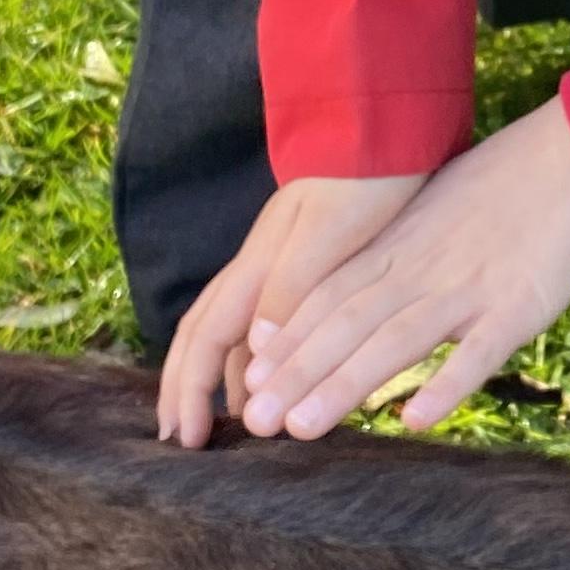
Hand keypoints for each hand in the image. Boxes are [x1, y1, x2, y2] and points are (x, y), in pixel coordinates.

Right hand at [156, 172, 426, 445]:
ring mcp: (277, 265)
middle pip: (203, 337)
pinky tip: (270, 379)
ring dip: (219, 378)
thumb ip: (291, 290)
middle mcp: (258, 269)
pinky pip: (263, 322)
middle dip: (186, 388)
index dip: (189, 389)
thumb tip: (251, 353)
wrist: (386, 128)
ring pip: (231, 332)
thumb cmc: (365, 180)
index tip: (186, 439)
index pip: (204, 339)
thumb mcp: (329, 235)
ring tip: (223, 425)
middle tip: (183, 441)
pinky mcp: (304, 262)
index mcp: (257, 267)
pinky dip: (256, 357)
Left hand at [238, 100, 569, 437]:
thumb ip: (392, 254)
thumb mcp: (430, 212)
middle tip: (256, 420)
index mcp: (397, 249)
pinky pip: (478, 352)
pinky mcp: (517, 308)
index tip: (247, 379)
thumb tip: (355, 294)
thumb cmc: (501, 187)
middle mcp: (420, 270)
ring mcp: (467, 289)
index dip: (287, 341)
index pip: (328, 298)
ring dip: (346, 385)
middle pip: (347, 325)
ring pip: (395, 341)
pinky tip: (415, 420)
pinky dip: (446, 385)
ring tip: (304, 427)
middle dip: (297, 374)